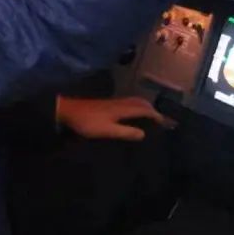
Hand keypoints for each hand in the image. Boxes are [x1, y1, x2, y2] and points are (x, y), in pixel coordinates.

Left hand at [56, 95, 173, 140]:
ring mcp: (114, 102)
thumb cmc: (88, 122)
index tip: (165, 123)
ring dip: (144, 106)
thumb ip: (125, 132)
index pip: (144, 110)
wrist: (69, 111)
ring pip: (134, 101)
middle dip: (152, 109)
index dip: (156, 116)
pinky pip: (128, 102)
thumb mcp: (107, 130)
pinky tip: (131, 114)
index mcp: (123, 108)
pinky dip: (136, 106)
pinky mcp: (107, 103)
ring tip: (149, 116)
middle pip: (141, 102)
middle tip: (159, 119)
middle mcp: (121, 102)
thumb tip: (144, 133)